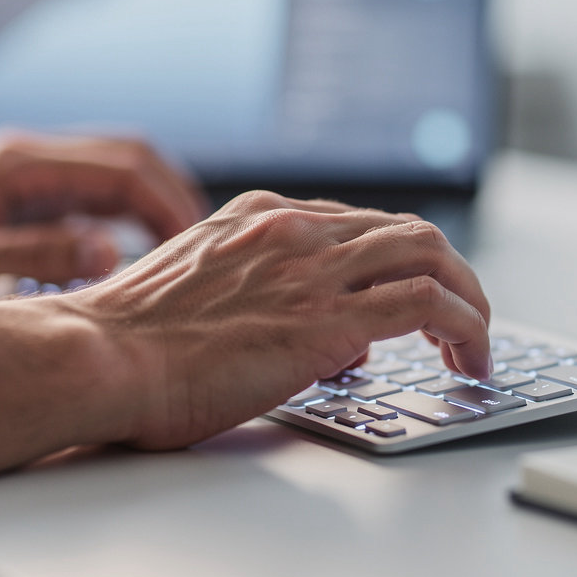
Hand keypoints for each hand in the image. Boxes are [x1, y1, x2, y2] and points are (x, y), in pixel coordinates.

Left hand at [0, 130, 206, 293]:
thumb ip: (33, 255)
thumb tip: (110, 252)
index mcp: (22, 164)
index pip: (121, 169)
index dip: (166, 203)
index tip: (193, 243)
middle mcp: (37, 154)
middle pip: (132, 155)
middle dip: (175, 194)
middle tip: (201, 243)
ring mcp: (37, 164)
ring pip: (122, 164)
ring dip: (158, 197)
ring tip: (182, 244)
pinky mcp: (35, 181)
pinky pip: (101, 183)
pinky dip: (133, 205)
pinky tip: (142, 241)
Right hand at [69, 190, 492, 449]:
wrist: (100, 356)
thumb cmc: (133, 338)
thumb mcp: (202, 286)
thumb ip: (265, 290)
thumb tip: (333, 335)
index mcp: (264, 218)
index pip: (361, 225)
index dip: (399, 262)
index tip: (415, 294)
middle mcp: (296, 230)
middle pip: (408, 229)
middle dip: (449, 271)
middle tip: (463, 314)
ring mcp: (314, 268)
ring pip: (430, 253)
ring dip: (469, 296)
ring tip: (476, 340)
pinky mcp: (327, 318)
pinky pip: (426, 303)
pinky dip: (466, 325)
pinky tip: (471, 358)